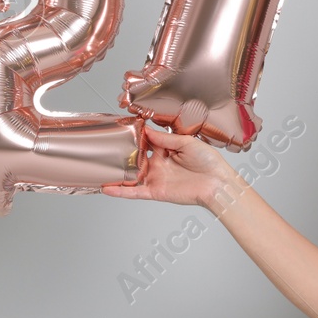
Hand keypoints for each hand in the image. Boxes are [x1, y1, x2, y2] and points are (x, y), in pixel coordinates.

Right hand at [102, 125, 229, 207]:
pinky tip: (107, 188)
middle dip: (123, 153)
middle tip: (108, 146)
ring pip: (132, 176)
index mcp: (168, 150)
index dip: (137, 134)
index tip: (125, 126)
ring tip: (100, 169)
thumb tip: (147, 131)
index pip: (148, 141)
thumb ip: (165, 138)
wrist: (218, 183)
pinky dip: (121, 191)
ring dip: (117, 174)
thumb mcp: (187, 142)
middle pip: (137, 158)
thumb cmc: (209, 162)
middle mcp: (160, 164)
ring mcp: (157, 178)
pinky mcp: (156, 192)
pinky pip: (135, 192)